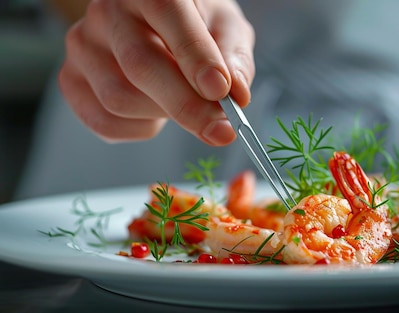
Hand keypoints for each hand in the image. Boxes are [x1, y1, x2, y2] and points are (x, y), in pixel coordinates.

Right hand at [58, 0, 254, 145]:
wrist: (154, 26)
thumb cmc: (195, 25)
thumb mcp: (225, 27)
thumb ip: (234, 57)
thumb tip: (235, 93)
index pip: (167, 15)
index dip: (195, 57)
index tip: (221, 91)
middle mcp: (108, 12)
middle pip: (140, 66)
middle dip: (186, 105)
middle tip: (221, 130)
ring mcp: (83, 46)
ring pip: (121, 99)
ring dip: (164, 115)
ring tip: (182, 102)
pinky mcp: (71, 79)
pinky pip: (105, 122)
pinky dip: (140, 129)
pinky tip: (155, 114)